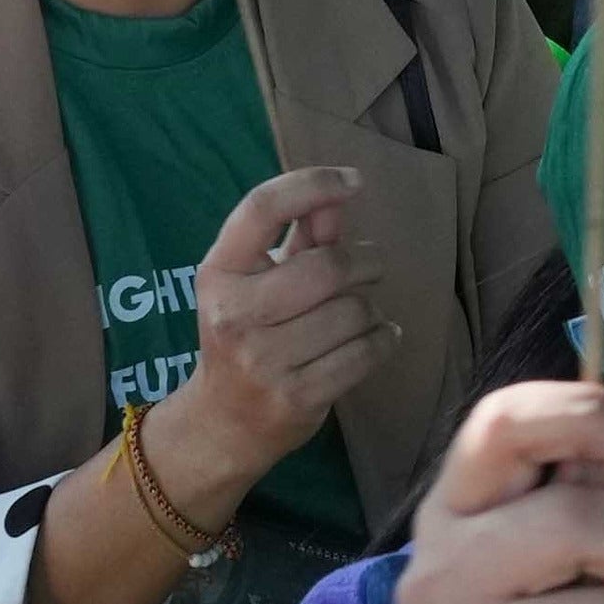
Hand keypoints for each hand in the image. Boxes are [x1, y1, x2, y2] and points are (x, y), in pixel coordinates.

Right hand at [153, 168, 381, 526]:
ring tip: (363, 312)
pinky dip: (384, 338)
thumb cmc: (247, 334)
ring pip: (353, 311)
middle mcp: (235, 313)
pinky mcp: (297, 396)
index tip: (352, 182)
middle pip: (328, 267)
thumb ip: (299, 237)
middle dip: (365, 262)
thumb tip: (339, 196)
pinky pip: (365, 352)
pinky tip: (378, 336)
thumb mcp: (256, 281)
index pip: (261, 208)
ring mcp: (264, 359)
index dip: (312, 184)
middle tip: (370, 268)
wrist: (223, 422)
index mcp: (218, 273)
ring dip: (372, 307)